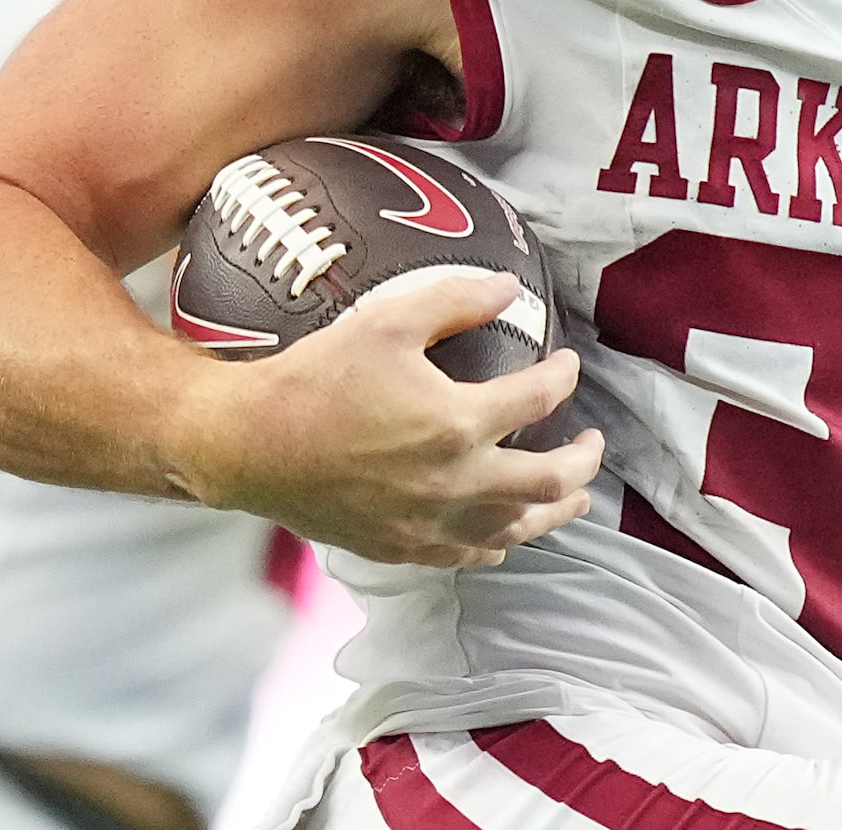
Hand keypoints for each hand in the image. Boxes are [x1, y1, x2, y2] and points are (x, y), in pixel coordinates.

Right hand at [164, 267, 602, 566]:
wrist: (249, 446)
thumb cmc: (315, 378)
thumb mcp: (387, 320)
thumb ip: (455, 299)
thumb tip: (509, 287)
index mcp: (459, 424)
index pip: (540, 398)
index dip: (564, 376)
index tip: (567, 364)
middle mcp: (456, 483)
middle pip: (550, 482)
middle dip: (583, 462)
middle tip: (593, 444)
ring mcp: (430, 524)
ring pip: (517, 528)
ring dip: (555, 510)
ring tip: (574, 497)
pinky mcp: (403, 548)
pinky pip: (469, 554)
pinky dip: (500, 541)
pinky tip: (505, 532)